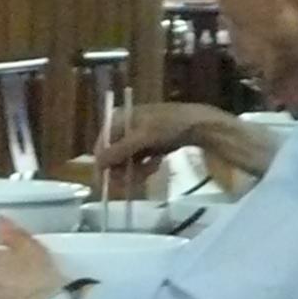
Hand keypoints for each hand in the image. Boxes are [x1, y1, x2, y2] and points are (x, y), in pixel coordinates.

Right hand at [97, 100, 236, 174]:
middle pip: (114, 155)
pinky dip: (146, 166)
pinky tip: (156, 164)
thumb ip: (119, 150)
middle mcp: (124, 127)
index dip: (105, 163)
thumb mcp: (142, 137)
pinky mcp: (149, 146)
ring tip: (152, 168)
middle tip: (135, 178)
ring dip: (137, 169)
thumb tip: (97, 163)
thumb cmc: (168, 125)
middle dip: (124, 168)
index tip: (110, 180)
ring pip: (127, 161)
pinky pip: (140, 162)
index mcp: (118, 118)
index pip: (102, 144)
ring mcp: (137, 137)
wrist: (199, 124)